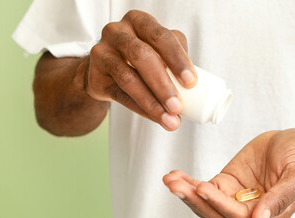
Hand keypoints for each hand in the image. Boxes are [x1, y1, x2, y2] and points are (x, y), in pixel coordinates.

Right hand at [84, 10, 195, 130]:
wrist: (106, 68)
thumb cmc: (143, 57)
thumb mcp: (159, 50)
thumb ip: (177, 59)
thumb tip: (198, 87)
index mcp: (139, 21)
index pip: (161, 37)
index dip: (178, 59)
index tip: (191, 82)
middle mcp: (117, 32)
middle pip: (143, 56)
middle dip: (164, 84)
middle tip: (178, 106)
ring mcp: (102, 52)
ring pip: (129, 79)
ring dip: (152, 102)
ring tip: (170, 120)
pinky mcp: (95, 75)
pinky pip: (120, 94)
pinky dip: (141, 108)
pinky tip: (156, 118)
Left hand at [163, 129, 294, 217]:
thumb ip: (279, 199)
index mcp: (269, 214)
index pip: (239, 216)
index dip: (220, 204)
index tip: (204, 188)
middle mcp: (250, 211)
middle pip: (217, 213)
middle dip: (195, 201)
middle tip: (177, 186)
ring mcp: (237, 197)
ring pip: (207, 203)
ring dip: (188, 193)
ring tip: (171, 180)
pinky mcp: (227, 183)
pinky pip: (205, 188)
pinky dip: (189, 184)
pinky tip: (175, 177)